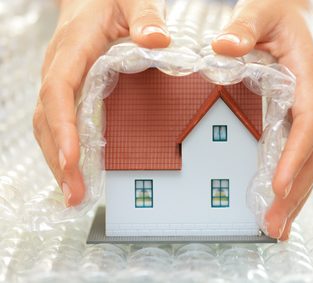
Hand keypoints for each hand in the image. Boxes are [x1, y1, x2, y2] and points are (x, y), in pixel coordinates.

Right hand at [33, 0, 169, 205]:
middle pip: (48, 119)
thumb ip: (145, 17)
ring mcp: (60, 81)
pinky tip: (74, 170)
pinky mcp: (67, 89)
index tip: (72, 160)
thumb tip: (158, 40)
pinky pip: (58, 122)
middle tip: (74, 195)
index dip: (63, 128)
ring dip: (57, 161)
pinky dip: (63, 149)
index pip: (59, 91)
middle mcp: (59, 68)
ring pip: (48, 125)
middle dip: (59, 159)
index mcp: (73, 48)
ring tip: (73, 193)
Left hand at [212, 0, 312, 239]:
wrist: (291, 13)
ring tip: (277, 226)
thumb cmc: (277, 12)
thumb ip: (244, 28)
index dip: (293, 156)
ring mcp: (305, 110)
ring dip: (294, 195)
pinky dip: (290, 180)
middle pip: (311, 153)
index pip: (306, 123)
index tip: (277, 187)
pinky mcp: (295, 117)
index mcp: (306, 75)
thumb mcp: (260, 11)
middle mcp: (311, 98)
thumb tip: (223, 48)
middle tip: (274, 226)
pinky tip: (278, 200)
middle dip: (294, 191)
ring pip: (308, 159)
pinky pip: (297, 153)